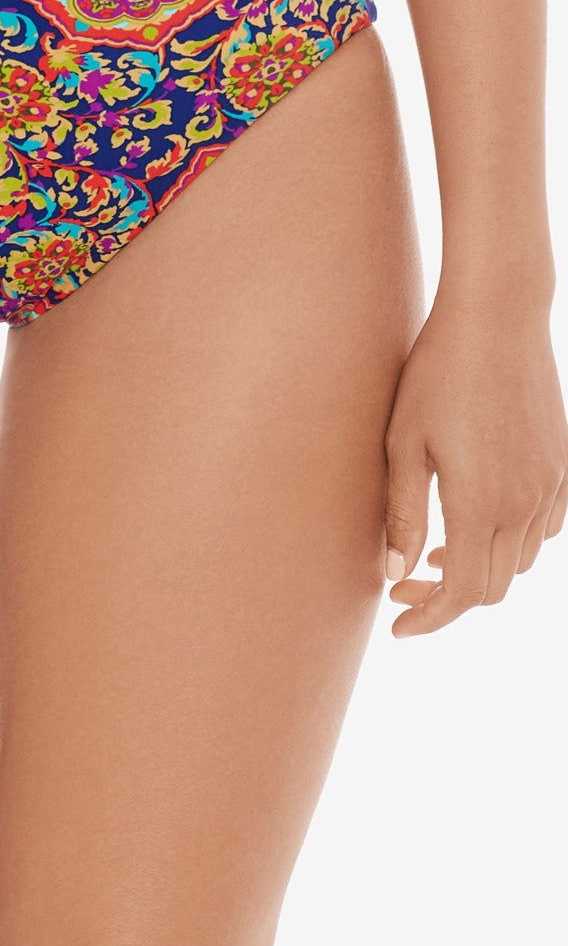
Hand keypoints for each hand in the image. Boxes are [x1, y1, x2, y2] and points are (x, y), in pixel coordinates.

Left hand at [383, 293, 567, 635]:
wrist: (498, 319)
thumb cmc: (437, 374)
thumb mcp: (403, 442)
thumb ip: (401, 512)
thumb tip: (394, 574)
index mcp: (481, 502)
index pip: (461, 591)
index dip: (429, 617)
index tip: (398, 626)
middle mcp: (525, 503)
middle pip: (492, 586)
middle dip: (445, 599)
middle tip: (402, 585)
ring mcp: (550, 485)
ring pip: (519, 561)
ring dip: (478, 569)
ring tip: (432, 553)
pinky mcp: (561, 466)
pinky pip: (542, 529)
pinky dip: (509, 543)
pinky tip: (476, 522)